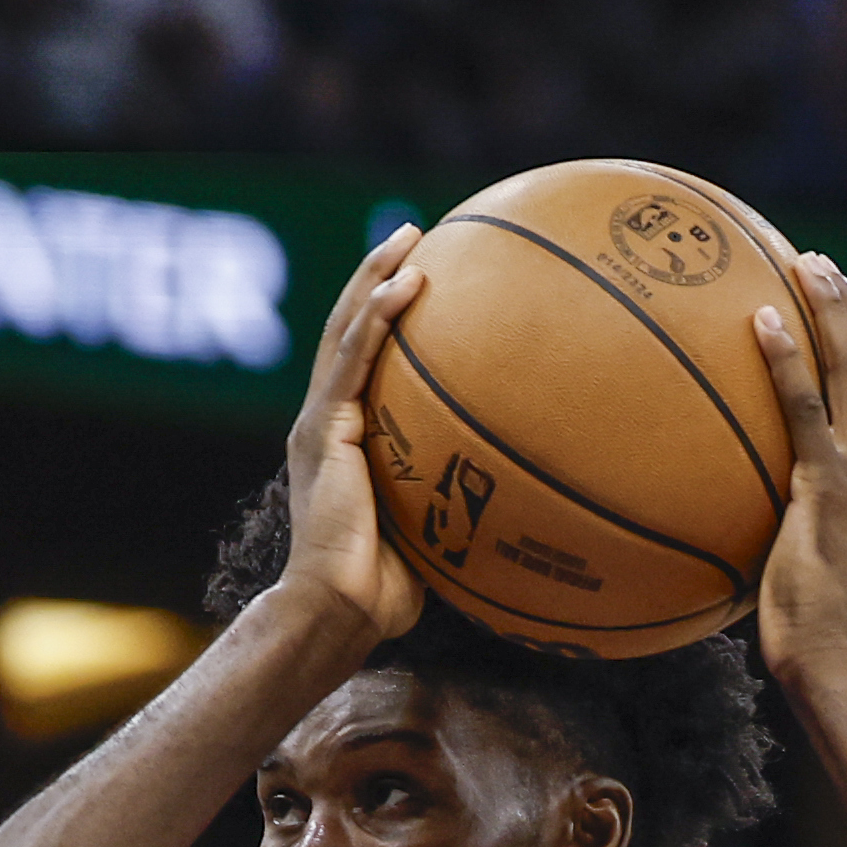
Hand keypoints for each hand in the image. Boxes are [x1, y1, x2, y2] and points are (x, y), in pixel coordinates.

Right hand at [273, 226, 426, 648]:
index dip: (385, 319)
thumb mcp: (433, 531)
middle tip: (414, 236)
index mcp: (344, 442)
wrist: (341, 610)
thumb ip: (460, 498)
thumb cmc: (388, 592)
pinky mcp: (322, 429)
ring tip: (409, 237)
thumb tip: (528, 493)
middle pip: (347, 331)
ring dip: (376, 278)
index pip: (361, 365)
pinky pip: (353, 359)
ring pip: (345, 331)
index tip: (422, 281)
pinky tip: (407, 282)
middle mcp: (325, 423)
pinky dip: (377, 316)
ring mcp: (319, 422)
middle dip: (377, 278)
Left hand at [752, 251, 846, 683]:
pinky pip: (805, 409)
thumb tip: (738, 511)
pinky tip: (760, 321)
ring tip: (803, 263)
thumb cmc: (803, 627)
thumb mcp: (798, 560)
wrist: (826, 657)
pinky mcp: (826, 488)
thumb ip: (785, 523)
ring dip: (831, 310)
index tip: (838, 299)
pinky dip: (787, 360)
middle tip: (817, 261)